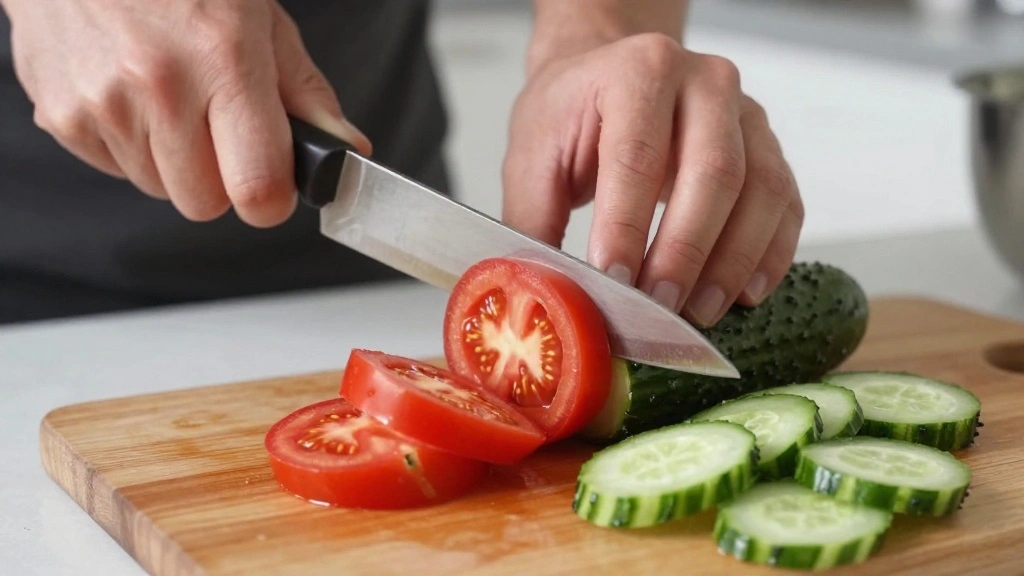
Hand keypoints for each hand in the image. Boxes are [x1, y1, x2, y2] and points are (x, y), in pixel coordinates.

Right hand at [2, 0, 370, 226]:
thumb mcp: (260, 17)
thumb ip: (305, 93)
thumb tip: (347, 149)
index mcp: (224, 61)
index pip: (258, 190)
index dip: (272, 197)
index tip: (274, 180)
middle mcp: (159, 86)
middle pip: (205, 203)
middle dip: (220, 178)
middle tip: (216, 124)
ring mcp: (102, 103)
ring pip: (159, 188)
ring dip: (172, 160)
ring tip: (168, 94)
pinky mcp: (59, 114)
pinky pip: (113, 169)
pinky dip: (128, 144)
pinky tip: (129, 91)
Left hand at [502, 33, 802, 326]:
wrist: (606, 78)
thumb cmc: (570, 117)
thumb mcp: (532, 160)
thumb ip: (532, 225)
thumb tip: (543, 294)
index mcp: (638, 71)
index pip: (637, 154)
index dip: (626, 225)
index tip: (613, 280)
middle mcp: (704, 81)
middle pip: (714, 172)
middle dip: (686, 252)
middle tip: (659, 306)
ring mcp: (747, 113)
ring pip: (760, 190)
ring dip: (732, 261)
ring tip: (699, 311)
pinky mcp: (769, 148)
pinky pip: (785, 204)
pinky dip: (770, 255)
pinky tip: (743, 294)